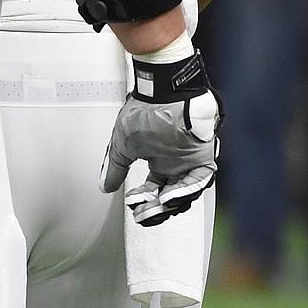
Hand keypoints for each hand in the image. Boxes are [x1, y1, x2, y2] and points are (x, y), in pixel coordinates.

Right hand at [103, 40, 218, 225]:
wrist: (161, 93)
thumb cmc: (143, 111)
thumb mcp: (121, 145)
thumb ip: (115, 168)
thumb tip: (105, 186)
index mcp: (157, 158)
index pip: (153, 187)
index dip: (143, 199)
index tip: (132, 203)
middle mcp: (175, 161)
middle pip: (171, 194)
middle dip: (157, 208)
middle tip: (144, 214)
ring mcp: (189, 159)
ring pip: (186, 191)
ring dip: (171, 203)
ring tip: (156, 206)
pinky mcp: (203, 155)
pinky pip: (200, 179)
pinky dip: (186, 190)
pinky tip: (170, 196)